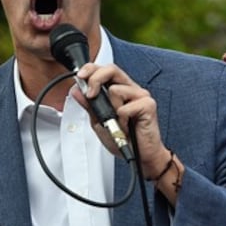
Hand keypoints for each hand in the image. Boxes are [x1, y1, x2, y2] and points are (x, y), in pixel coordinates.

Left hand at [71, 63, 171, 179]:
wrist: (139, 156)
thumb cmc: (122, 138)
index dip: (91, 69)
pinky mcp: (148, 105)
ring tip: (118, 123)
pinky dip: (121, 121)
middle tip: (91, 95)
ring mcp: (141, 95)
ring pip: (116, 90)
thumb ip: (89, 106)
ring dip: (111, 111)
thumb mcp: (99, 122)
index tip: (80, 77)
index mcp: (119, 89)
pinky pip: (125, 108)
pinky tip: (126, 128)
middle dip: (96, 79)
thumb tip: (76, 91)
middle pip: (112, 69)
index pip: (105, 70)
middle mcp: (130, 89)